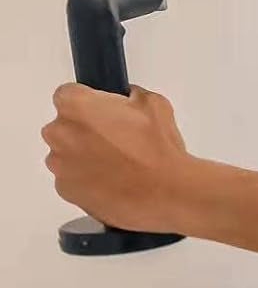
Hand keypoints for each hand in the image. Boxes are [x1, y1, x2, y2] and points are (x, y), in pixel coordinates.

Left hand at [43, 84, 192, 231]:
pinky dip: (87, 180)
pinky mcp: (67, 190)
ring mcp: (61, 164)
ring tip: (118, 164)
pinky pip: (71, 180)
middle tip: (116, 139)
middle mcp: (61, 134)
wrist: (167, 193)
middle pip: (64, 126)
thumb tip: (129, 100)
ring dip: (85, 156)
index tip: (101, 111)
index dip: (88, 102)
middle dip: (85, 130)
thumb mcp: (154, 104)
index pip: (67, 94)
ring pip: (66, 155)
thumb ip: (131, 96)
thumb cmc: (158, 152)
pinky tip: (113, 180)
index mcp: (76, 106)